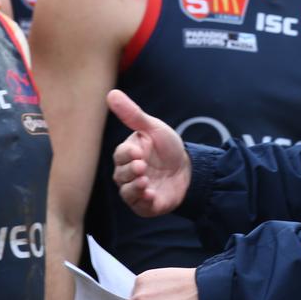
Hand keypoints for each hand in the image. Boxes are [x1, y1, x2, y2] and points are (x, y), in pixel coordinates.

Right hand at [108, 89, 190, 216]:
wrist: (190, 169)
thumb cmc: (168, 147)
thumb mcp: (153, 128)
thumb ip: (133, 114)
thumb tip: (111, 93)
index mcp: (128, 154)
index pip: (120, 155)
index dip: (127, 155)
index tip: (138, 152)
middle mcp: (129, 173)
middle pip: (121, 175)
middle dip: (130, 171)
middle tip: (142, 167)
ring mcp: (137, 190)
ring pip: (127, 192)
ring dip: (134, 188)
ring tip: (145, 183)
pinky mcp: (147, 205)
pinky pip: (139, 206)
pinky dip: (144, 202)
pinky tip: (152, 195)